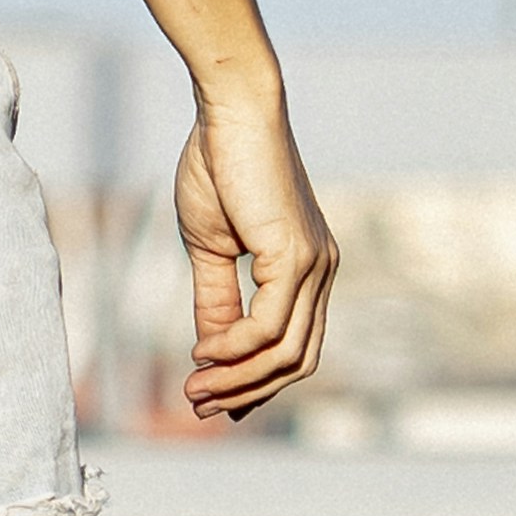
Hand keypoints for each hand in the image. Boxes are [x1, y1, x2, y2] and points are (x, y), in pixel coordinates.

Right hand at [174, 78, 336, 419]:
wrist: (229, 112)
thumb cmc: (218, 166)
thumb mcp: (211, 247)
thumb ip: (215, 300)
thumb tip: (209, 352)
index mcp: (307, 269)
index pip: (294, 345)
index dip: (255, 380)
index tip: (212, 398)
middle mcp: (322, 271)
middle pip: (297, 361)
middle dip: (247, 391)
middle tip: (198, 403)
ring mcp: (315, 265)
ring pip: (286, 352)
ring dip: (238, 378)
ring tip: (194, 387)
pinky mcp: (296, 256)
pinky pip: (270, 325)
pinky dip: (236, 347)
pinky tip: (202, 352)